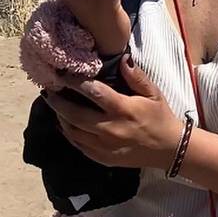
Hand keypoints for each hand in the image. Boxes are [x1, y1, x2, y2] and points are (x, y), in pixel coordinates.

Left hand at [45, 55, 182, 169]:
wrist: (169, 150)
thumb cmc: (160, 117)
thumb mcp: (153, 93)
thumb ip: (136, 76)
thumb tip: (121, 58)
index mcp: (123, 110)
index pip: (93, 92)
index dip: (75, 81)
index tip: (63, 74)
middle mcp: (110, 129)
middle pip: (75, 114)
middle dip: (58, 101)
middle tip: (48, 90)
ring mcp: (105, 147)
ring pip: (72, 131)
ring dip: (60, 116)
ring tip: (53, 104)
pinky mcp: (103, 158)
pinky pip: (78, 145)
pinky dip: (68, 133)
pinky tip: (64, 123)